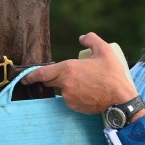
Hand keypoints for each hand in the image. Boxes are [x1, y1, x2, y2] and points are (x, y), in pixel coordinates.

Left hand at [23, 32, 137, 113]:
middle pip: (49, 81)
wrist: (120, 99)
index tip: (25, 77)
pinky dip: (75, 94)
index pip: (42, 73)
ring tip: (85, 83)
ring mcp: (68, 97)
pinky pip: (70, 98)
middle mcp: (65, 84)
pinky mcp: (74, 106)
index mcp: (68, 69)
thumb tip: (81, 38)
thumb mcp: (105, 51)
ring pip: (62, 89)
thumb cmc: (112, 75)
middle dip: (51, 78)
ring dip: (67, 86)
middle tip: (62, 74)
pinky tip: (87, 92)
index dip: (31, 75)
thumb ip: (91, 39)